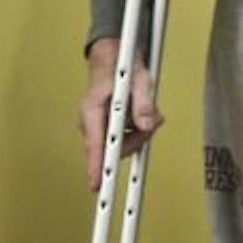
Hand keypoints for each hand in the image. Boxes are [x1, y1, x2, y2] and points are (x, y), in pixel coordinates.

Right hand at [79, 37, 162, 190]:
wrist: (114, 57)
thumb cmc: (122, 68)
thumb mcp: (140, 81)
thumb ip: (144, 104)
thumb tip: (149, 126)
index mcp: (92, 111)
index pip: (95, 144)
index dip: (96, 166)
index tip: (97, 184)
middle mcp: (90, 121)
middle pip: (113, 147)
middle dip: (136, 139)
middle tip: (151, 122)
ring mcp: (96, 125)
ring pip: (121, 143)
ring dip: (138, 133)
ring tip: (148, 113)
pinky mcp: (105, 126)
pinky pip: (122, 137)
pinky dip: (136, 130)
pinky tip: (141, 117)